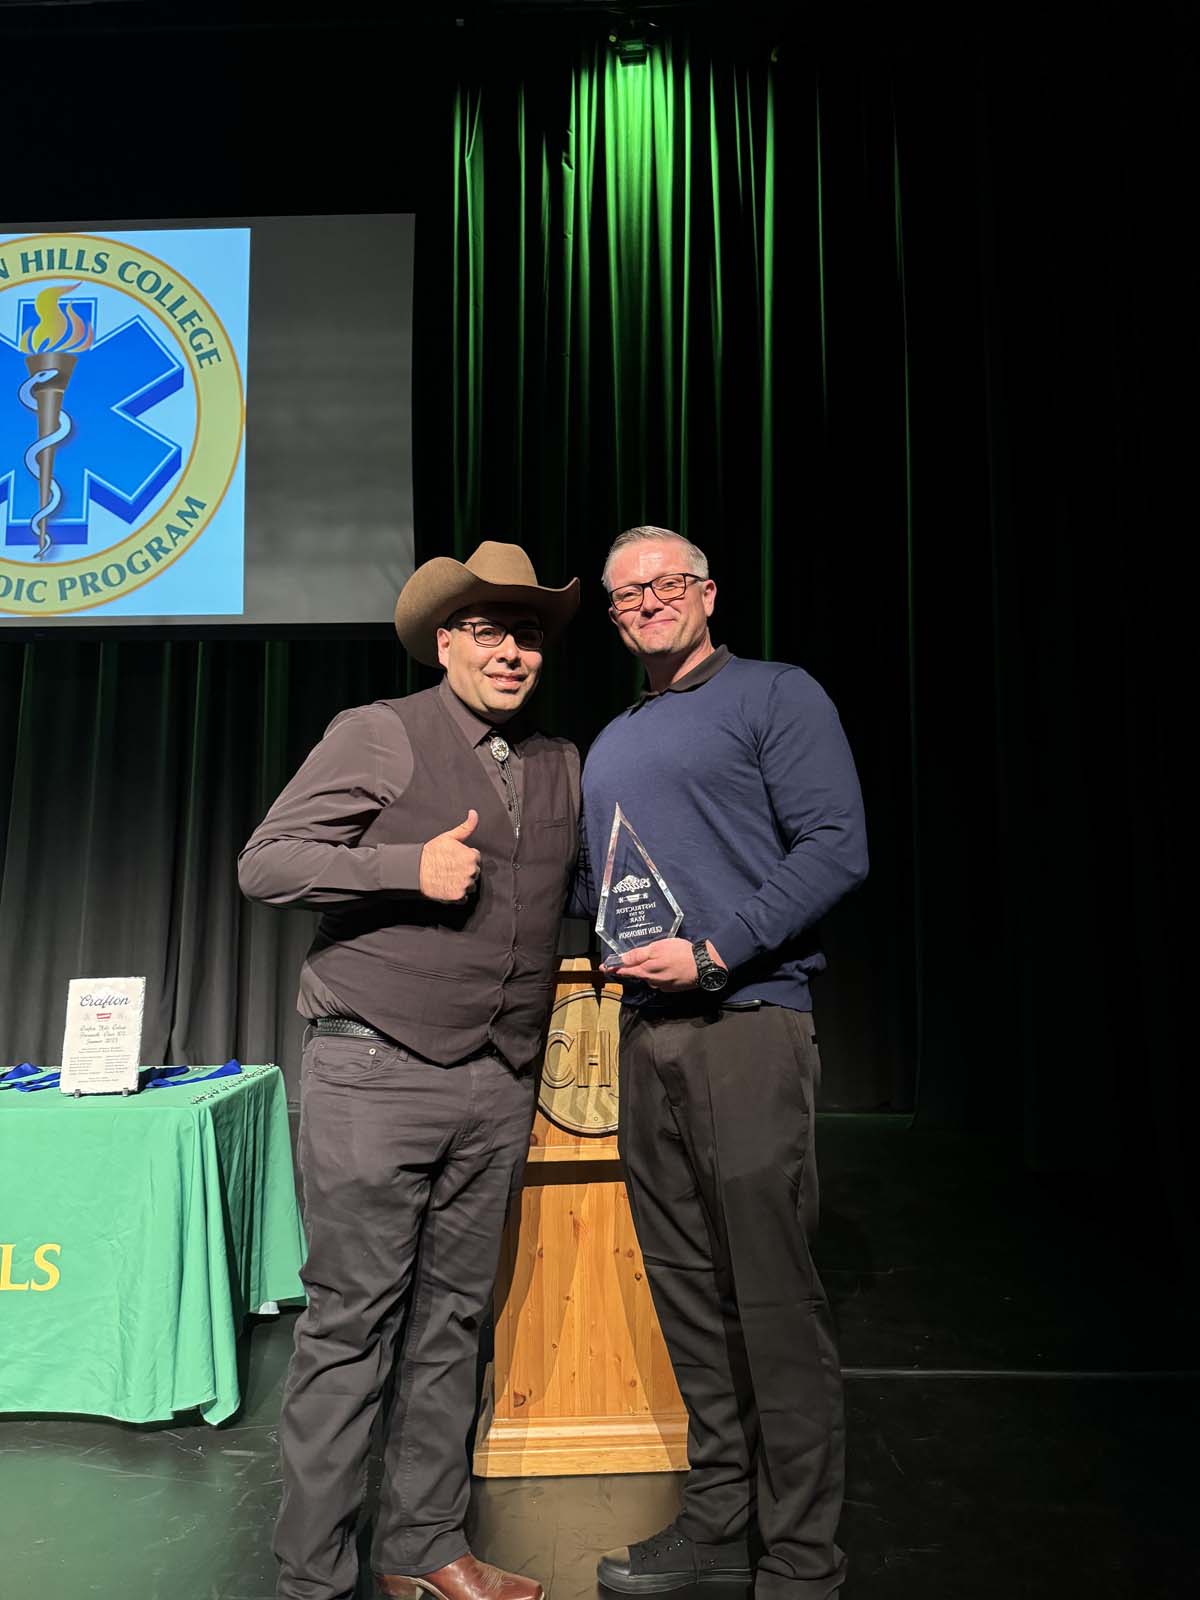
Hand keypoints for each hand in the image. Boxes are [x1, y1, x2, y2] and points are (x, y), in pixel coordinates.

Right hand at [420, 810, 480, 902]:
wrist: (415, 870)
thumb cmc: (431, 853)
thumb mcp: (449, 836)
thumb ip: (466, 826)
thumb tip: (474, 814)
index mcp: (471, 856)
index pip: (476, 858)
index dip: (465, 857)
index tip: (455, 858)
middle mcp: (471, 871)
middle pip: (475, 872)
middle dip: (465, 870)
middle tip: (450, 868)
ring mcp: (465, 884)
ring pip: (471, 885)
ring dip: (463, 882)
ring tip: (449, 877)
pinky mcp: (458, 896)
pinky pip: (464, 897)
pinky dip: (458, 894)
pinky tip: (448, 886)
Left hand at [604, 937, 723, 991]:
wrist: (704, 965)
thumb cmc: (680, 953)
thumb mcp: (657, 948)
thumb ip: (638, 955)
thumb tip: (623, 960)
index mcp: (646, 971)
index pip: (625, 971)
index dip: (613, 969)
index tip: (603, 968)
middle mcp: (653, 982)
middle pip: (639, 974)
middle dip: (637, 968)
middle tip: (641, 958)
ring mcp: (664, 986)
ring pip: (652, 978)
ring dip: (652, 971)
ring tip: (663, 958)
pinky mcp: (674, 988)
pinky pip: (663, 981)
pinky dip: (663, 974)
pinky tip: (671, 966)